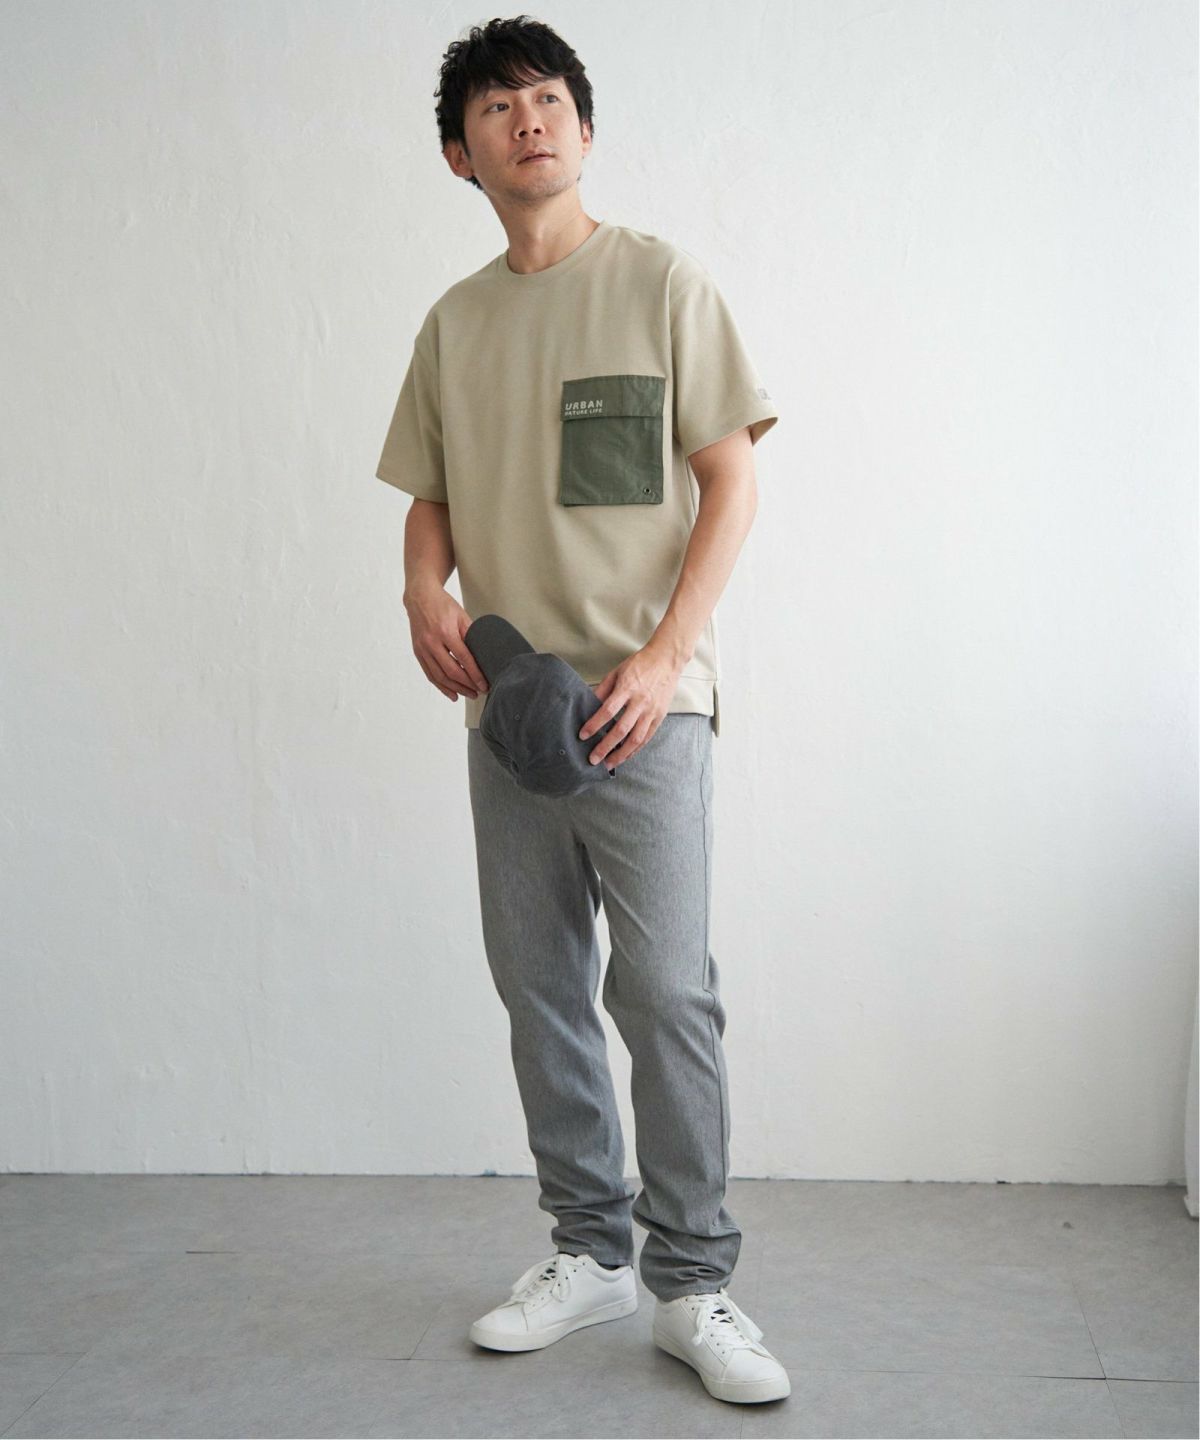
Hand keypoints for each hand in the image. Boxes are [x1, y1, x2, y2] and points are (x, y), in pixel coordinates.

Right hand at [404, 585, 489, 702]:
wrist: (420, 597)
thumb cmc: (443, 605)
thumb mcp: (461, 616)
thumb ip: (471, 634)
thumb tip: (483, 655)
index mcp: (445, 632)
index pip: (464, 659)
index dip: (475, 675)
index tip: (484, 684)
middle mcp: (432, 642)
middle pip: (451, 671)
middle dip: (467, 685)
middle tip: (479, 692)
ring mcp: (423, 648)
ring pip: (439, 676)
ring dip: (455, 689)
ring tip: (468, 695)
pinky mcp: (418, 652)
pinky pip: (429, 674)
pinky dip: (441, 686)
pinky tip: (451, 693)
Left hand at [577, 637, 687, 768]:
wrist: (666, 659)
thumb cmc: (639, 664)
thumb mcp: (616, 672)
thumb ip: (602, 690)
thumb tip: (588, 706)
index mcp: (627, 688)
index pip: (608, 711)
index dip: (594, 725)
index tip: (583, 735)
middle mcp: (640, 702)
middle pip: (621, 730)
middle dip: (606, 747)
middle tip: (593, 759)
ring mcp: (652, 711)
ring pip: (636, 739)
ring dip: (621, 754)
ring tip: (608, 764)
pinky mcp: (660, 716)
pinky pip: (647, 737)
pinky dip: (635, 749)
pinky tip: (625, 756)